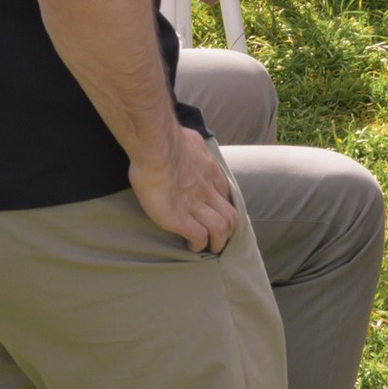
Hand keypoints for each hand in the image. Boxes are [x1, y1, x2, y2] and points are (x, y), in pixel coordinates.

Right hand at [130, 121, 238, 250]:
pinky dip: (198, 244)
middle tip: (218, 238)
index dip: (223, 208)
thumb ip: (195, 148)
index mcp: (211, 173)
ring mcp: (196, 205)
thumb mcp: (192, 140)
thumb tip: (192, 145)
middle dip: (228, 230)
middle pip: (231, 216)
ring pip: (221, 229)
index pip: (226, 195)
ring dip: (217, 242)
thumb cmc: (167, 139)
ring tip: (209, 248)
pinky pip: (199, 236)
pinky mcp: (180, 218)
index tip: (216, 213)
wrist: (156, 147)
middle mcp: (208, 190)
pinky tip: (191, 245)